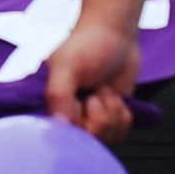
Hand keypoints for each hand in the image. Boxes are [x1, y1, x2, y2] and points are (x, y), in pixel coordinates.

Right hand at [44, 14, 142, 140]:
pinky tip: (116, 97)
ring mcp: (90, 119)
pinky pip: (120, 133)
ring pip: (106, 139)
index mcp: (50, 104)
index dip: (78, 123)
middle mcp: (69, 115)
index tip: (84, 101)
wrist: (115, 33)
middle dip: (100, 115)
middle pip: (88, 140)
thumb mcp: (67, 66)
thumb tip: (59, 126)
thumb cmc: (88, 44)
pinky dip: (124, 114)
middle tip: (96, 92)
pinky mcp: (110, 119)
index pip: (62, 136)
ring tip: (105, 90)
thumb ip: (58, 94)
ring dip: (113, 112)